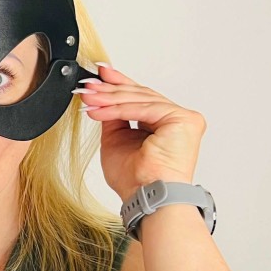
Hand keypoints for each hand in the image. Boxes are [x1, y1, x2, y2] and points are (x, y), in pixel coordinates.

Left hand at [75, 63, 205, 202]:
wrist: (144, 196)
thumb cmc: (134, 179)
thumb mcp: (115, 139)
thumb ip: (113, 116)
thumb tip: (101, 97)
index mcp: (166, 124)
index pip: (140, 97)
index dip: (119, 83)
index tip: (100, 74)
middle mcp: (178, 119)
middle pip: (140, 96)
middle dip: (109, 89)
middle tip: (87, 86)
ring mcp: (183, 118)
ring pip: (140, 100)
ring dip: (109, 98)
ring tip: (87, 97)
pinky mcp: (183, 120)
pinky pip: (143, 109)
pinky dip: (117, 108)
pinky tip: (98, 109)